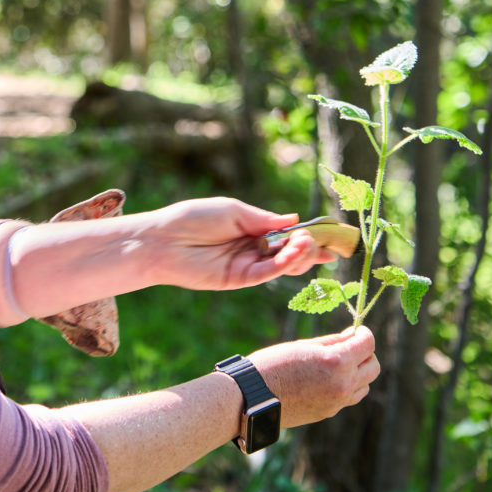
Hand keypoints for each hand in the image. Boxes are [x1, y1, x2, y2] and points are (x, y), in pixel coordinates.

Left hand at [144, 197, 337, 290]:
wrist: (163, 240)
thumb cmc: (193, 218)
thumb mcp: (234, 211)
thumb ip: (264, 219)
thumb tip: (294, 219)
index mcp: (250, 230)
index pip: (285, 234)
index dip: (306, 234)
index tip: (328, 234)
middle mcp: (251, 249)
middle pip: (289, 252)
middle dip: (309, 249)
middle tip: (325, 245)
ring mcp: (246, 266)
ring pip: (282, 265)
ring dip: (299, 255)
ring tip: (307, 243)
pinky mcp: (239, 280)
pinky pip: (268, 273)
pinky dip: (284, 263)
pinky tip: (294, 251)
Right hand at [249, 326, 379, 428]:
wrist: (252, 397)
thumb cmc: (273, 364)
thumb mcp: (303, 345)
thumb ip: (333, 341)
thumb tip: (354, 335)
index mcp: (337, 362)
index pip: (368, 344)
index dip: (364, 333)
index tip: (357, 330)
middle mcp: (343, 384)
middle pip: (373, 367)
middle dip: (365, 353)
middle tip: (348, 346)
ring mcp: (337, 402)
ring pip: (365, 385)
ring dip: (358, 372)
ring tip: (335, 364)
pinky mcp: (329, 413)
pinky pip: (349, 397)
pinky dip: (345, 386)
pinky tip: (325, 379)